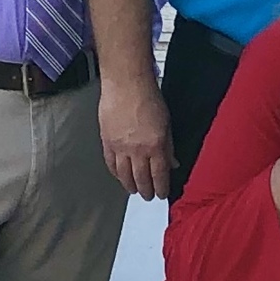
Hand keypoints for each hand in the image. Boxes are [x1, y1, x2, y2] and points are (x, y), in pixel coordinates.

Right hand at [99, 76, 174, 200]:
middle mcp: (137, 150)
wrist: (126, 84)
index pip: (159, 175)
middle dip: (145, 190)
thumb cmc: (149, 98)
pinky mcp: (107, 141)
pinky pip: (110, 163)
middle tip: (148, 196)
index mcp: (155, 145)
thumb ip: (168, 146)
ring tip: (134, 191)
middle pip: (141, 178)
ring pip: (124, 175)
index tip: (162, 194)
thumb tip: (172, 163)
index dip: (161, 188)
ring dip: (129, 185)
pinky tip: (119, 176)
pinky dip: (115, 173)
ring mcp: (120, 147)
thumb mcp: (167, 123)